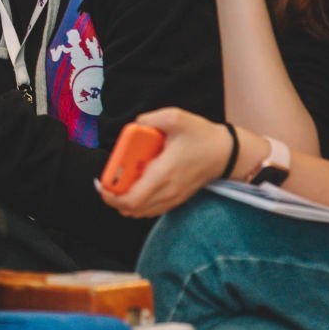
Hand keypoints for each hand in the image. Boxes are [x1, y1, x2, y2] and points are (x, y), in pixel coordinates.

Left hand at [98, 109, 243, 217]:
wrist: (227, 153)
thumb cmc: (201, 136)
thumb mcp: (175, 117)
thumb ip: (149, 119)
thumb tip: (134, 126)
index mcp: (163, 174)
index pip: (131, 199)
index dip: (111, 195)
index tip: (101, 183)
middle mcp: (167, 191)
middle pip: (131, 209)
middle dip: (113, 197)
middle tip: (108, 179)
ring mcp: (172, 198)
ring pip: (140, 211)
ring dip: (125, 199)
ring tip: (121, 180)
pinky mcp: (176, 199)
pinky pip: (150, 208)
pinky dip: (137, 200)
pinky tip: (136, 182)